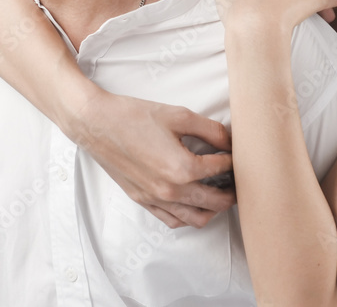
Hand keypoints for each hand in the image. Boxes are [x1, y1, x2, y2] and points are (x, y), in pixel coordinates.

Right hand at [69, 90, 236, 228]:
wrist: (97, 124)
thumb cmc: (134, 116)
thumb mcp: (179, 115)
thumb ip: (210, 130)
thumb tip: (230, 140)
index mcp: (183, 168)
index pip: (221, 169)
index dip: (234, 160)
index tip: (238, 153)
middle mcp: (171, 190)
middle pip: (215, 201)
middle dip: (232, 191)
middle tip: (239, 180)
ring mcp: (156, 199)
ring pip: (197, 219)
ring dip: (214, 209)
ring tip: (221, 193)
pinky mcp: (143, 201)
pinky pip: (173, 220)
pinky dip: (189, 216)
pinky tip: (194, 202)